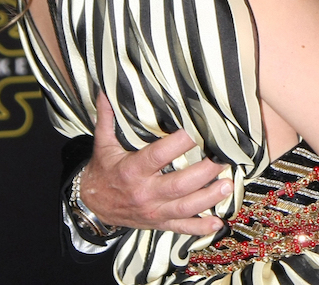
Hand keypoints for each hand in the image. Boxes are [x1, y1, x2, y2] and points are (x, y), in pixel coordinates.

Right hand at [80, 94, 229, 234]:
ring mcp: (154, 211)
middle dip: (203, 172)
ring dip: (208, 198)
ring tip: (227, 185)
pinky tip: (217, 222)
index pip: (158, 156)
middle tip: (224, 158)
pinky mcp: (159, 223)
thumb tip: (106, 90)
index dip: (178, 144)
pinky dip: (200, 228)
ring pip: (184, 207)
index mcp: (132, 170)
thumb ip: (108, 118)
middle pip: (178, 184)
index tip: (197, 130)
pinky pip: (181, 227)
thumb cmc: (103, 171)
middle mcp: (145, 193)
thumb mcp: (103, 145)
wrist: (91, 207)